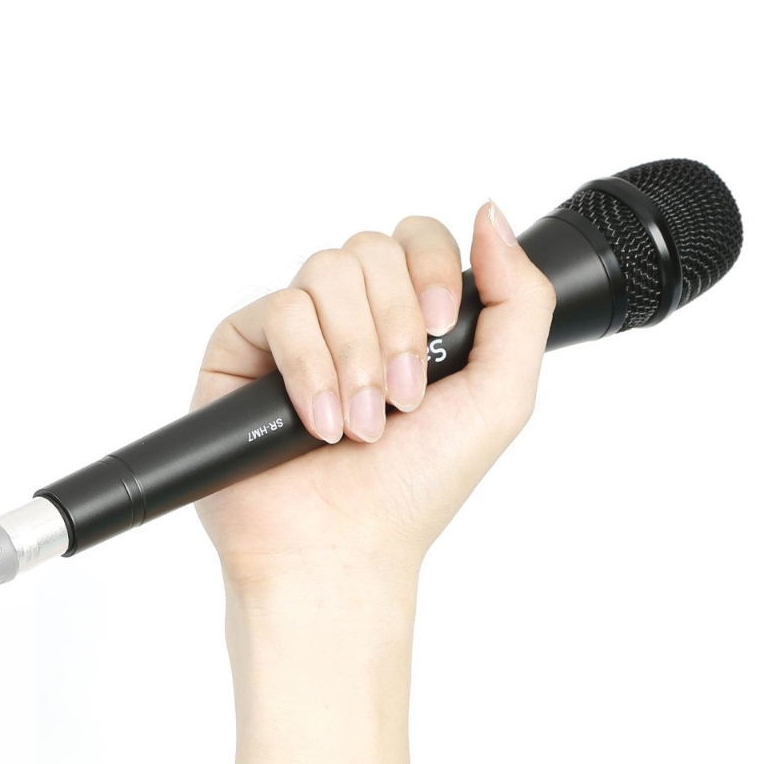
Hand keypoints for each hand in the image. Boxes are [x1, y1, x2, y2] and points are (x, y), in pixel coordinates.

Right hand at [190, 201, 555, 595]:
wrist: (340, 549)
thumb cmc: (414, 488)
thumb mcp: (500, 397)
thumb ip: (520, 302)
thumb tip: (492, 214)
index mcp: (407, 318)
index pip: (417, 238)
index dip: (432, 268)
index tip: (441, 329)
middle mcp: (351, 316)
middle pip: (372, 249)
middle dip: (395, 327)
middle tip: (401, 400)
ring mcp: (296, 329)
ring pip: (326, 271)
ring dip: (354, 353)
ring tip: (358, 422)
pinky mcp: (242, 346)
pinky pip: (279, 311)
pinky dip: (308, 366)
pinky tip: (316, 422)